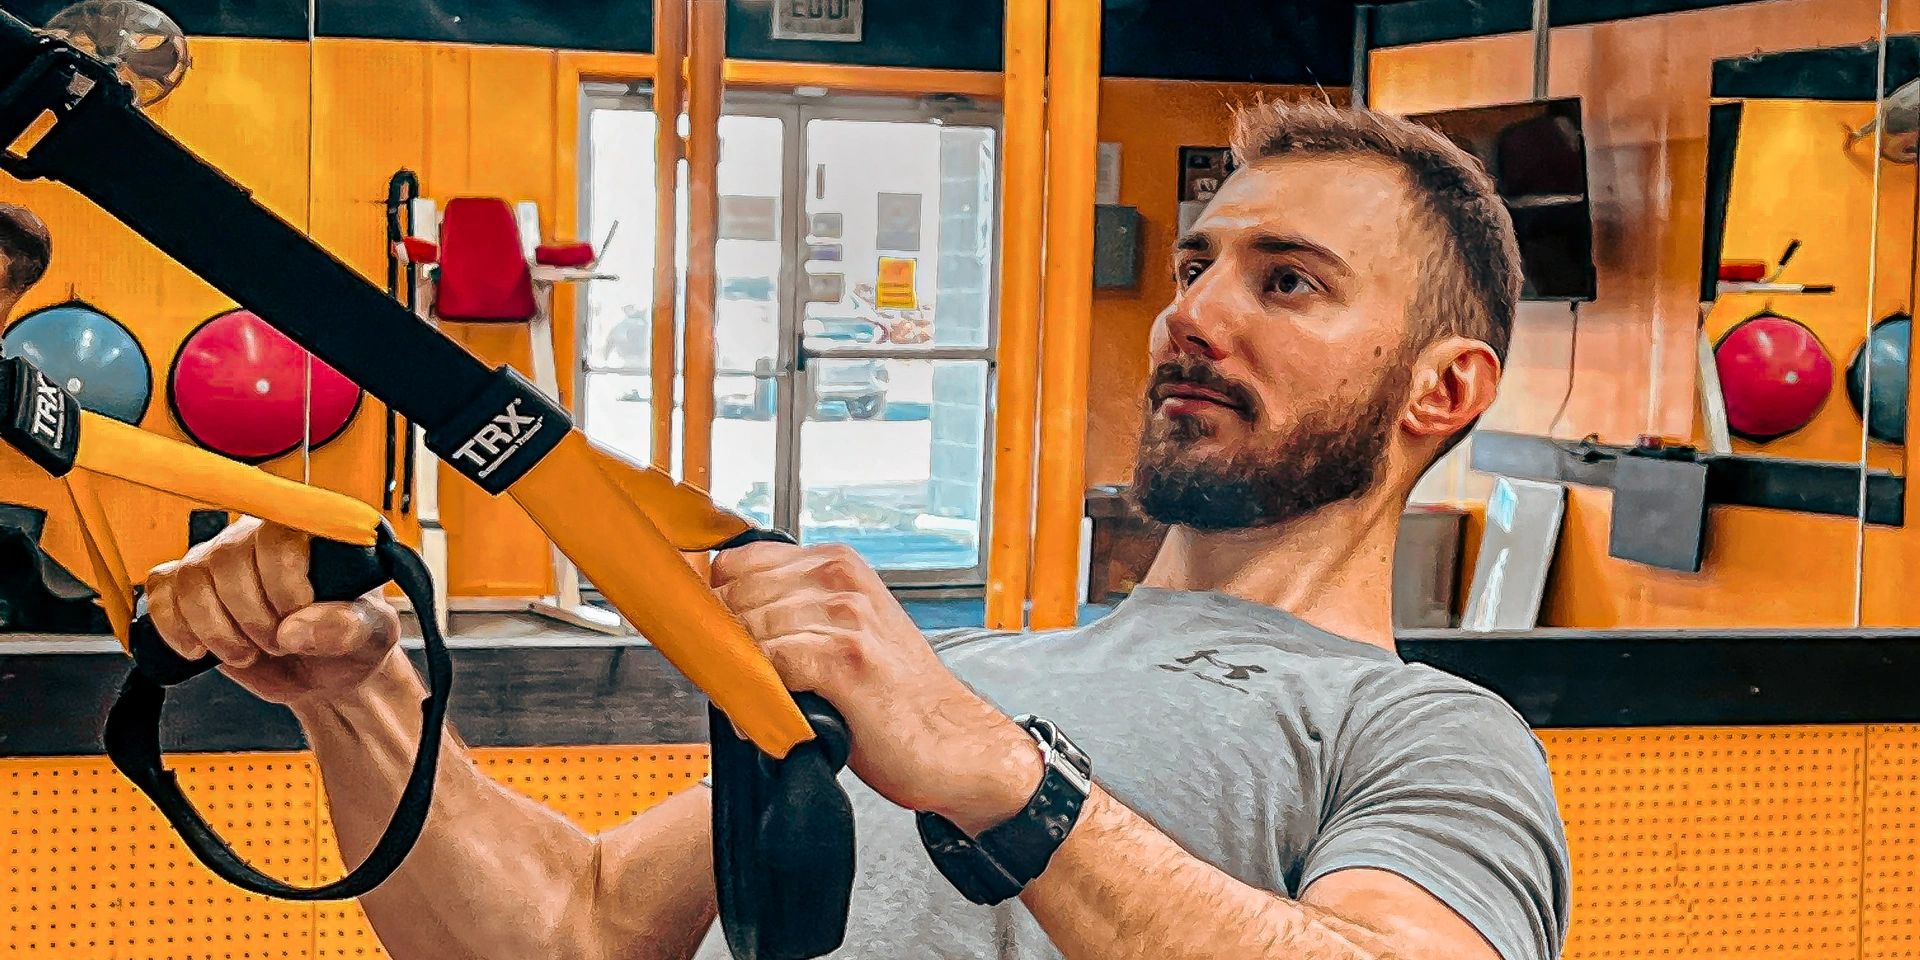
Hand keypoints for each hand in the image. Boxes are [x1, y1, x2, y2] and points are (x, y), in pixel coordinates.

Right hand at [143, 516, 400, 707]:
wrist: (325, 671)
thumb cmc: (351, 640)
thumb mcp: (370, 634)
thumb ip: (346, 626)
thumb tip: (295, 629)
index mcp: (309, 535)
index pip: (276, 535)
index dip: (281, 582)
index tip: (298, 615)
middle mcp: (259, 539)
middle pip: (227, 560)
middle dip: (251, 616)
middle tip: (277, 644)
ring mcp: (220, 562)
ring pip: (191, 579)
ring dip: (216, 629)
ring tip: (247, 651)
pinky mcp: (190, 590)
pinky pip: (161, 590)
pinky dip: (173, 625)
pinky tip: (199, 649)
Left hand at [712, 542, 1040, 833]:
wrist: (954, 740)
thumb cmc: (898, 694)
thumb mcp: (849, 628)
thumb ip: (795, 611)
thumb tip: (719, 621)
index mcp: (838, 563)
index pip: (738, 561)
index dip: (713, 602)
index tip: (709, 639)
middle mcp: (842, 579)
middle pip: (736, 595)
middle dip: (721, 642)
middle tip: (728, 682)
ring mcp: (847, 617)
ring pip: (749, 631)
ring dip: (738, 675)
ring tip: (749, 706)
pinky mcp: (847, 661)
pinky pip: (770, 667)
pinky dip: (757, 700)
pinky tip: (765, 720)